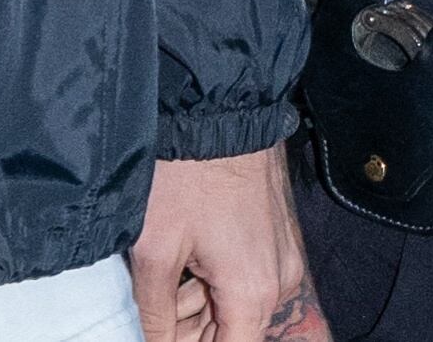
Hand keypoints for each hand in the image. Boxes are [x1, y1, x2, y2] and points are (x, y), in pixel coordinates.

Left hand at [129, 146, 326, 341]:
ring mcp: (281, 258)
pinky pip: (246, 276)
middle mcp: (278, 282)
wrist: (218, 112)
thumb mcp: (155, 249)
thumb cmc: (185, 174)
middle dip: (190, 332)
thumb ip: (154, 311)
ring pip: (237, 304)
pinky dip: (213, 281)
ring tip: (157, 287)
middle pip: (234, 332)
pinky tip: (179, 268)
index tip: (162, 339)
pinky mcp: (275, 236)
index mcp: (253, 294)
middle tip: (151, 315)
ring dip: (197, 307)